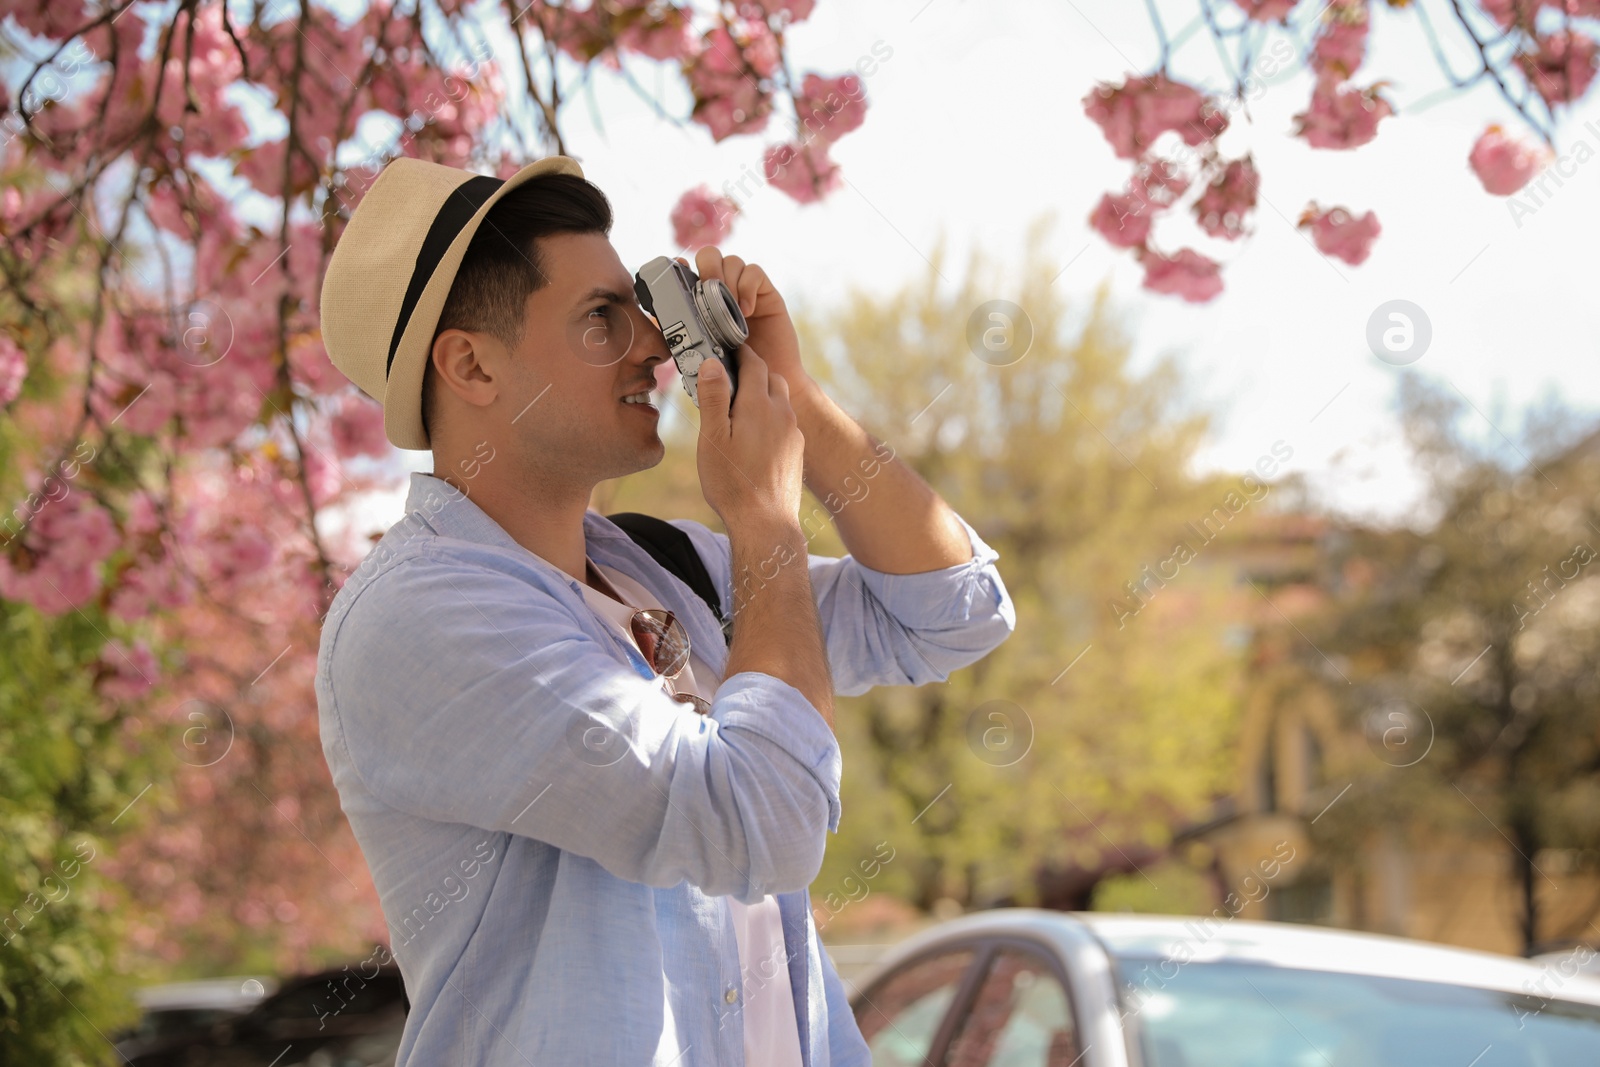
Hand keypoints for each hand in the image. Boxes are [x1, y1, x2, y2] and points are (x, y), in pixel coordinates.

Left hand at [677, 247, 812, 400]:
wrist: (768, 382)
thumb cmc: (735, 371)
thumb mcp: (703, 353)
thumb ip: (685, 334)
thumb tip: (661, 320)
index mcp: (701, 300)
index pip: (688, 270)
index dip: (680, 265)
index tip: (678, 269)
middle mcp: (722, 290)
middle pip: (710, 256)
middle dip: (707, 267)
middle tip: (709, 291)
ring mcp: (744, 289)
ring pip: (732, 261)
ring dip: (728, 280)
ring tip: (730, 308)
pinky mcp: (765, 292)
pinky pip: (754, 272)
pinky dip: (747, 287)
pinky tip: (745, 310)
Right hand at [693, 343, 804, 530]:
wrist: (766, 522)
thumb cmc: (732, 483)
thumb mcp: (712, 438)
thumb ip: (713, 397)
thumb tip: (712, 362)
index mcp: (760, 404)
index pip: (754, 363)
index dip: (739, 353)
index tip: (726, 350)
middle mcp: (783, 413)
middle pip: (771, 378)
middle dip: (753, 373)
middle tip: (729, 381)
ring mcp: (794, 432)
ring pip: (781, 401)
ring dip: (763, 397)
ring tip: (739, 410)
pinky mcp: (797, 450)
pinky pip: (785, 423)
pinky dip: (771, 419)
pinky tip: (754, 438)